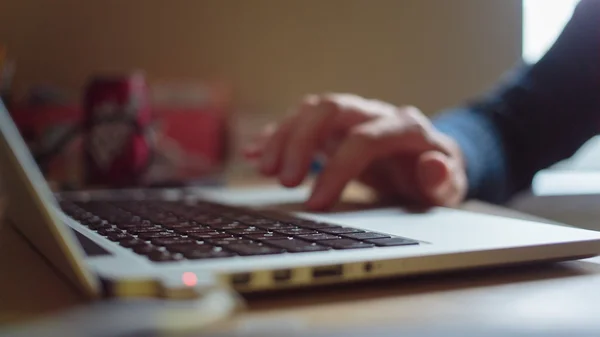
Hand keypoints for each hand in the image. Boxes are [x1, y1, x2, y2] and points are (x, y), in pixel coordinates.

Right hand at [243, 94, 467, 210]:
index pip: (363, 139)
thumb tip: (433, 166)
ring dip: (283, 136)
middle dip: (300, 141)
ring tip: (263, 169)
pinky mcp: (333, 126)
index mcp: (404, 127)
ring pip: (310, 110)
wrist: (428, 161)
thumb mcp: (449, 186)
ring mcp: (351, 116)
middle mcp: (374, 113)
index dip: (337, 170)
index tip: (315, 203)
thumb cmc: (435, 177)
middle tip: (282, 180)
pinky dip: (277, 135)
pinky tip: (255, 152)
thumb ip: (444, 178)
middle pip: (330, 108)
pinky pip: (300, 121)